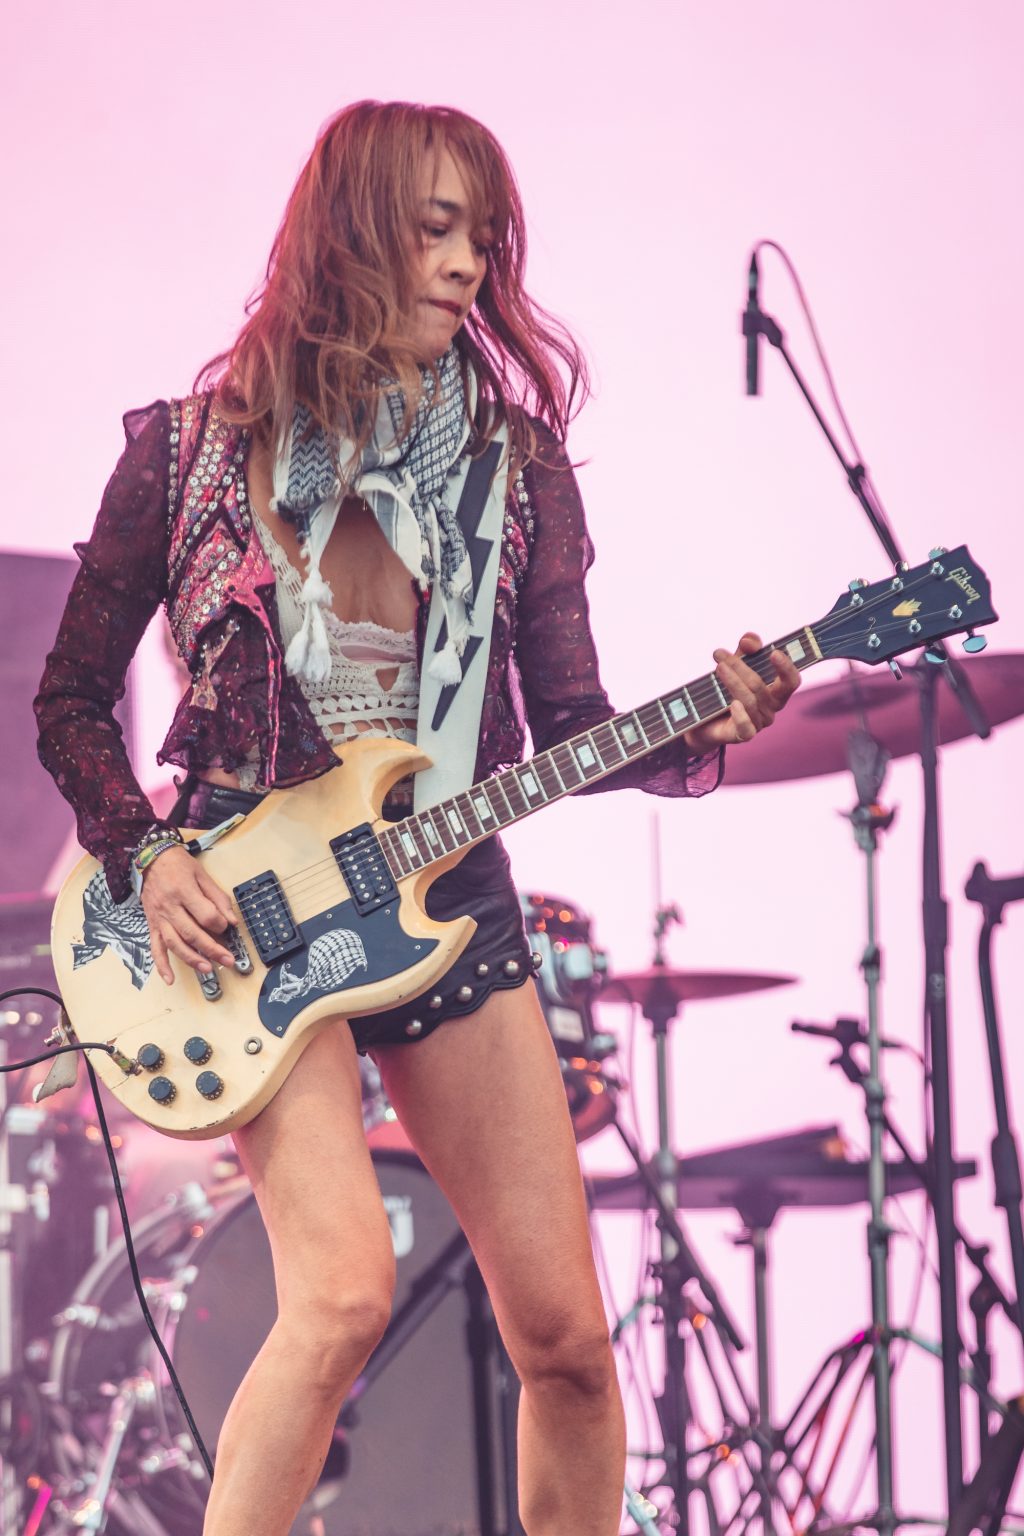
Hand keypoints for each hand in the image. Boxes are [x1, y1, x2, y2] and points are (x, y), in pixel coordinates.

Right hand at [140, 845, 237, 985]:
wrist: (150, 858)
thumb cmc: (179, 865)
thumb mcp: (202, 875)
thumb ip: (218, 898)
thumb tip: (232, 920)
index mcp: (184, 891)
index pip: (206, 915)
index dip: (220, 924)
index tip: (227, 927)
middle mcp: (170, 907)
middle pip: (192, 933)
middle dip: (212, 949)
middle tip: (228, 960)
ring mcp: (159, 918)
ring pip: (175, 944)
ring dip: (192, 959)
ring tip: (208, 969)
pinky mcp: (152, 925)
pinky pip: (155, 948)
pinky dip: (161, 965)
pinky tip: (169, 979)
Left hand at [682, 632, 800, 753]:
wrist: (705, 720)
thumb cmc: (727, 688)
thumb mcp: (737, 663)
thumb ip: (746, 649)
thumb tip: (750, 641)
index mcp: (776, 691)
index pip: (791, 681)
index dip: (786, 668)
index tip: (774, 652)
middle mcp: (771, 708)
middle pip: (761, 686)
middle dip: (740, 667)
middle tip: (719, 654)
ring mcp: (759, 723)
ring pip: (748, 700)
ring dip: (731, 681)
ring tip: (717, 668)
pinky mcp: (744, 735)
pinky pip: (746, 727)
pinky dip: (740, 715)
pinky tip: (732, 704)